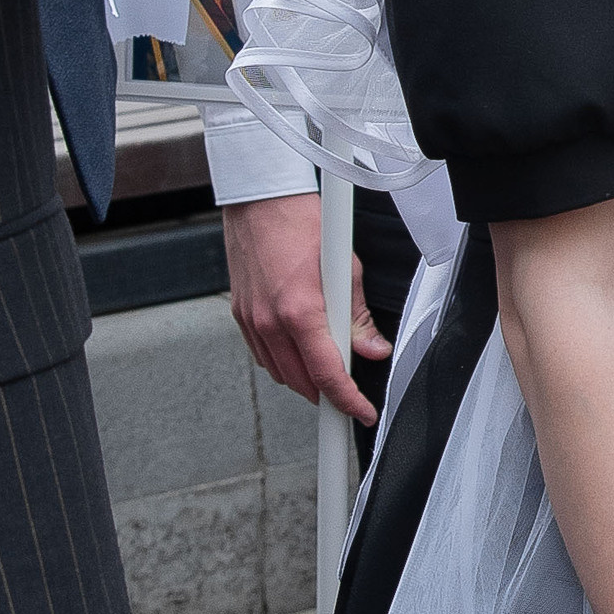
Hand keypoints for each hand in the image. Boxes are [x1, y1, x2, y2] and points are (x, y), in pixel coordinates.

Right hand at [223, 192, 386, 423]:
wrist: (260, 200)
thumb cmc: (300, 222)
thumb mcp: (346, 267)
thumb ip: (358, 316)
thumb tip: (373, 348)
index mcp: (300, 312)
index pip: (327, 375)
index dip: (348, 401)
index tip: (361, 412)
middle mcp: (270, 321)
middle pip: (301, 382)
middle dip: (327, 394)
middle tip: (349, 392)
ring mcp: (251, 319)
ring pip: (280, 372)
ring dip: (304, 379)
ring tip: (326, 369)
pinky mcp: (241, 314)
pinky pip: (262, 354)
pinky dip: (282, 361)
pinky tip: (299, 350)